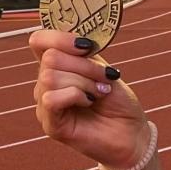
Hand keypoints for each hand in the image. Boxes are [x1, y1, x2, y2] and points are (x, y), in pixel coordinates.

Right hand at [30, 29, 149, 168]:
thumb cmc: (118, 101)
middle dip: (84, 64)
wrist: (131, 132)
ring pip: (50, 77)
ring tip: (100, 92)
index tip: (87, 46)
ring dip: (84, 81)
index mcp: (57, 66)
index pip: (39, 40)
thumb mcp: (102, 69)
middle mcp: (45, 84)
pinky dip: (75, 95)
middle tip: (105, 77)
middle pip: (50, 57)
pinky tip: (90, 102)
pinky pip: (51, 99)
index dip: (60, 37)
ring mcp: (45, 105)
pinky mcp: (50, 125)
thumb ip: (84, 56)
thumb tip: (78, 42)